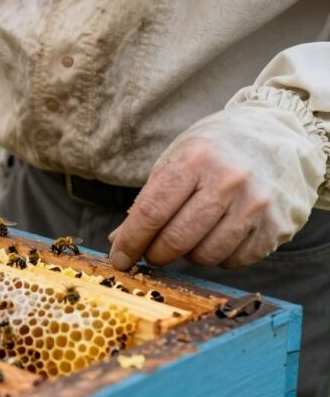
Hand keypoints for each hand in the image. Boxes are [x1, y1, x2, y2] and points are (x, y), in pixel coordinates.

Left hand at [109, 135, 300, 269]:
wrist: (276, 134)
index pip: (152, 212)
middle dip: (156, 254)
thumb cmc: (215, 150)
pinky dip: (219, 257)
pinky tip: (219, 236)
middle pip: (177, 239)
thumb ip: (148, 201)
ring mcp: (256, 205)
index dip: (131, 241)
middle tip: (152, 253)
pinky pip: (234, 261)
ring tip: (190, 236)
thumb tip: (120, 241)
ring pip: (206, 256)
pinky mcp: (276, 226)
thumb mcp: (176, 160)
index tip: (120, 259)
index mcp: (195, 160)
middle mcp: (228, 181)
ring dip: (189, 255)